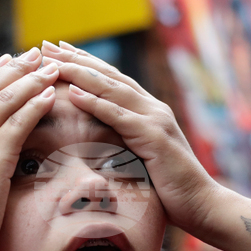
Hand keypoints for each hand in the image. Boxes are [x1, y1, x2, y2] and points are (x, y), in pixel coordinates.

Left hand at [40, 40, 223, 235]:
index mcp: (149, 112)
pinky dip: (96, 103)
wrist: (203, 205)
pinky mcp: (154, 138)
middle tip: (47, 45)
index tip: (58, 50)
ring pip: (112, 89)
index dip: (84, 63)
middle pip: (108, 76)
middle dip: (76, 59)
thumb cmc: (170, 190)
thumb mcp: (143, 160)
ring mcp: (155, 120)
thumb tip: (98, 144)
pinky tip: (74, 93)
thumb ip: (125, 144)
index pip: (112, 80)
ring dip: (80, 73)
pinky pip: (120, 116)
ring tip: (55, 61)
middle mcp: (152, 108)